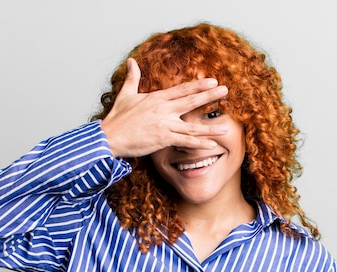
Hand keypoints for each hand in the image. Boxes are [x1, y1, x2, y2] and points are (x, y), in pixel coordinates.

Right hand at [101, 58, 228, 157]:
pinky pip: (185, 142)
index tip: (212, 81)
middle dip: (210, 96)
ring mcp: (164, 125)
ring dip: (210, 127)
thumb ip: (133, 78)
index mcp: (156, 98)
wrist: (109, 137)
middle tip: (225, 90)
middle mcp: (163, 110)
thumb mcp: (125, 94)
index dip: (198, 85)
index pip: (182, 89)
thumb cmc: (117, 118)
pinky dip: (199, 143)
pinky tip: (211, 145)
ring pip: (192, 126)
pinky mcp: (163, 139)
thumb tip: (131, 61)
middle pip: (191, 101)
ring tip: (226, 127)